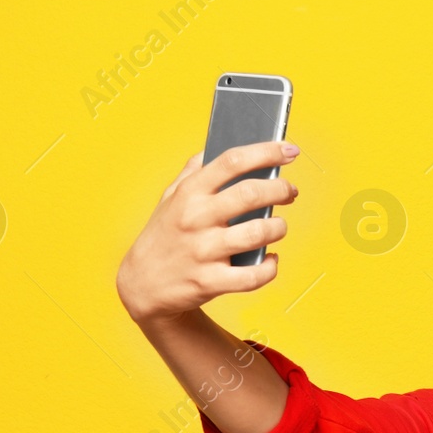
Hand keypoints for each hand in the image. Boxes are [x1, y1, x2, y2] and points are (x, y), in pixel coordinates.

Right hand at [115, 141, 298, 325]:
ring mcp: (203, 251)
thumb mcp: (169, 198)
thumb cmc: (163, 237)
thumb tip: (215, 148)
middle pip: (250, 194)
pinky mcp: (210, 282)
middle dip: (280, 189)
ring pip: (258, 233)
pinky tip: (270, 260)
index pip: (232, 161)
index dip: (266, 152)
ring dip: (278, 227)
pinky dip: (270, 267)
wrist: (142, 285)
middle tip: (290, 191)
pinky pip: (254, 276)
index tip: (289, 150)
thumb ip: (192, 172)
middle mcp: (196, 218)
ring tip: (279, 226)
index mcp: (189, 193)